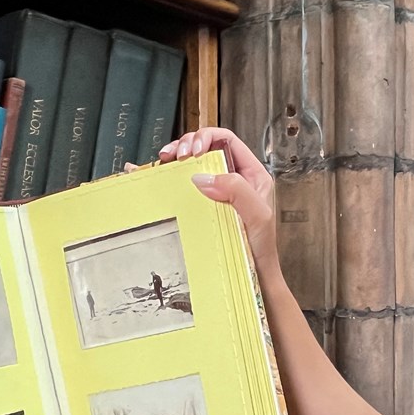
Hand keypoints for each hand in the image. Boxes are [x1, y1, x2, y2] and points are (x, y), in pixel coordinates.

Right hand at [161, 128, 278, 272]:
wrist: (253, 277)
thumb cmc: (261, 249)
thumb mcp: (257, 216)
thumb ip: (237, 191)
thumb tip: (203, 176)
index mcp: (251, 174)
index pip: (226, 140)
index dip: (206, 137)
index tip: (191, 151)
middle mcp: (234, 179)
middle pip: (206, 147)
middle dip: (186, 144)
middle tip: (174, 156)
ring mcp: (216, 192)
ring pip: (192, 164)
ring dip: (175, 157)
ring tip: (163, 160)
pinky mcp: (202, 206)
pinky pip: (183, 185)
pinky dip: (167, 176)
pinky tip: (152, 172)